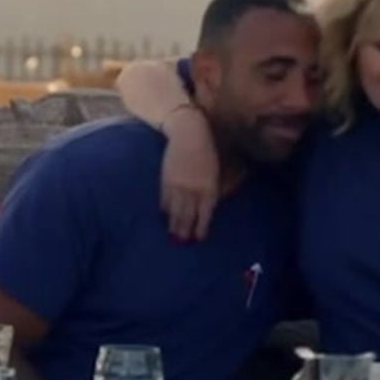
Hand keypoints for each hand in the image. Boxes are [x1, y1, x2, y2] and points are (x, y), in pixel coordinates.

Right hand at [161, 107, 219, 240]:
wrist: (189, 135)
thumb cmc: (207, 153)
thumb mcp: (214, 173)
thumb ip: (211, 191)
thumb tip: (205, 209)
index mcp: (209, 189)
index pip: (204, 215)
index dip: (201, 228)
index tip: (198, 239)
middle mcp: (193, 191)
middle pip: (188, 216)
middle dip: (184, 231)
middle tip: (181, 243)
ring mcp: (178, 186)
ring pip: (175, 211)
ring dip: (173, 225)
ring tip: (172, 236)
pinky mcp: (166, 181)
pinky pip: (164, 200)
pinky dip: (165, 210)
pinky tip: (164, 217)